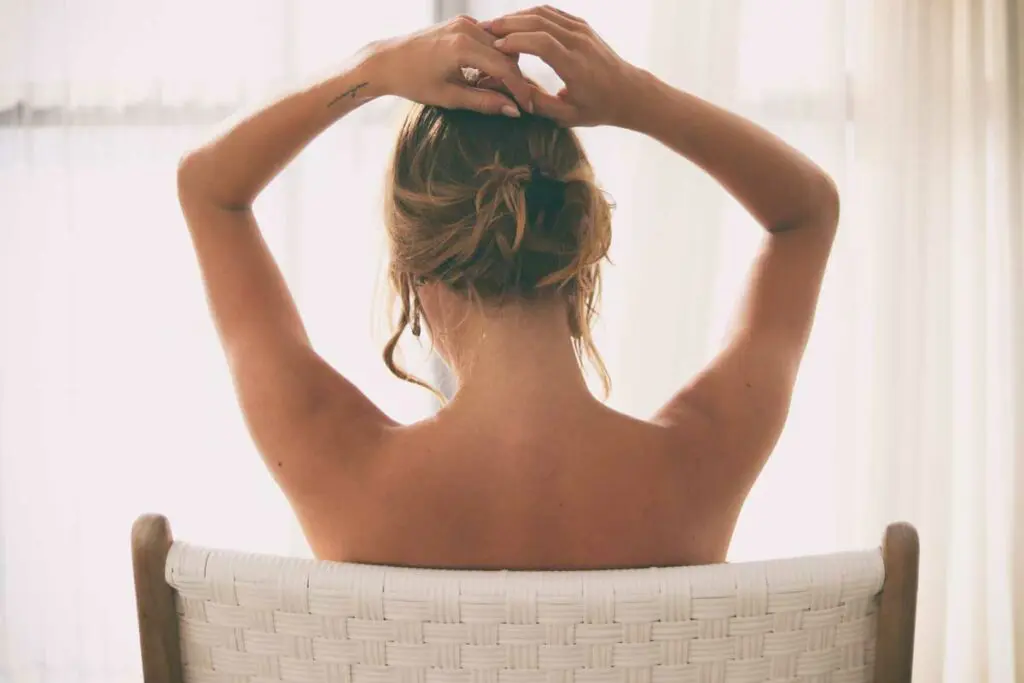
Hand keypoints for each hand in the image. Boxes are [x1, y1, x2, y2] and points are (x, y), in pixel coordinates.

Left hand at [370, 16, 533, 115]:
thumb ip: (483, 102)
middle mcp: (466, 28)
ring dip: (503, 66)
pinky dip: (492, 55)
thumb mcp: (449, 97)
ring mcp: (463, 21)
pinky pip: (487, 38)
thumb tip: (512, 110)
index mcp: (462, 46)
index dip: (519, 89)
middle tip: (514, 101)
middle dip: (514, 78)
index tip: (526, 107)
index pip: (505, 67)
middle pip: (507, 54)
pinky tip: (483, 73)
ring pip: (500, 44)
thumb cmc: (412, 81)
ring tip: (495, 89)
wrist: (386, 61)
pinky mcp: (460, 22)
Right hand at [482, 6, 643, 126]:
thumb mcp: (567, 116)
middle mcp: (579, 43)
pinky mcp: (581, 26)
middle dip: (509, 23)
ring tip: (495, 25)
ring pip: (544, 13)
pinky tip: (515, 23)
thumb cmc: (598, 108)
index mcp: (576, 66)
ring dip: (517, 16)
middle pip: (539, 22)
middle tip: (485, 30)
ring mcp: (582, 30)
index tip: (496, 47)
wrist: (628, 92)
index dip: (516, 41)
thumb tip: (512, 94)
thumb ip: (539, 104)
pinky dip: (530, 15)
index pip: (542, 43)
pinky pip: (552, 13)